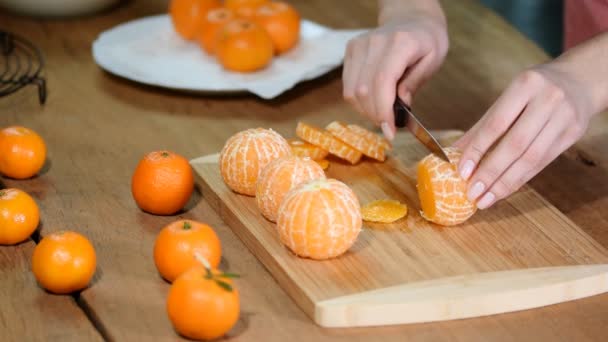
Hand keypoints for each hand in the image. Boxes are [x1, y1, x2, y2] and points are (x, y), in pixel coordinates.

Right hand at [342, 12, 447, 139]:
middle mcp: (374, 42)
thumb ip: (415, 83)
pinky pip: (348, 86)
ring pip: (351, 91)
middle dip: (375, 115)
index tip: (390, 131)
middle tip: (389, 125)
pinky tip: (373, 102)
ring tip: (382, 113)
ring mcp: (359, 46)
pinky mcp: (350, 51)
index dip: (383, 111)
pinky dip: (359, 101)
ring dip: (365, 110)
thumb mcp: (433, 60)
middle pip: (363, 90)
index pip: (382, 82)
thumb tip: (400, 107)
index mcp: (400, 43)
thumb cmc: (426, 40)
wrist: (411, 18)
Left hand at [454, 64, 594, 208]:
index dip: (478, 150)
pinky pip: (543, 163)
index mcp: (525, 85)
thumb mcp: (507, 99)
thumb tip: (452, 154)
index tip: (462, 172)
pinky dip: (520, 179)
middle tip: (472, 192)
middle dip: (491, 172)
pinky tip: (504, 190)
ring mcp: (564, 117)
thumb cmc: (534, 91)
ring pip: (531, 158)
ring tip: (486, 198)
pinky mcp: (573, 134)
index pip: (496, 123)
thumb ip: (481, 127)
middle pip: (515, 144)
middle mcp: (548, 99)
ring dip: (505, 182)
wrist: (580, 81)